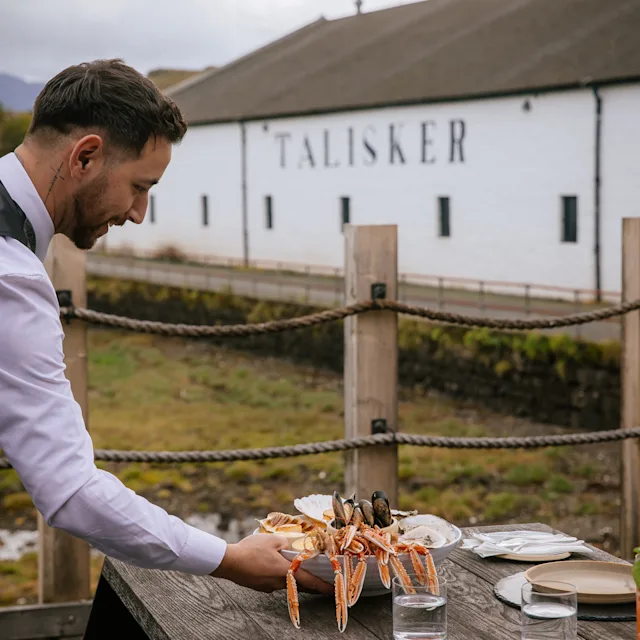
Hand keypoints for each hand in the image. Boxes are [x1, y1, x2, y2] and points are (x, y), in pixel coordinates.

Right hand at [211, 534, 332, 594]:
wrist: (229, 562)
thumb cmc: (251, 550)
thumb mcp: (273, 540)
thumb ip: (287, 543)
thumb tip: (291, 548)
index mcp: (285, 572)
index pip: (309, 581)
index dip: (322, 586)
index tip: (332, 590)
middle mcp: (279, 583)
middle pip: (299, 585)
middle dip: (310, 583)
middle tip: (320, 579)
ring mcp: (268, 587)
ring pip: (286, 583)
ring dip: (293, 578)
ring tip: (298, 569)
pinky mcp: (260, 586)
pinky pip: (274, 581)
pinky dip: (279, 575)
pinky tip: (274, 566)